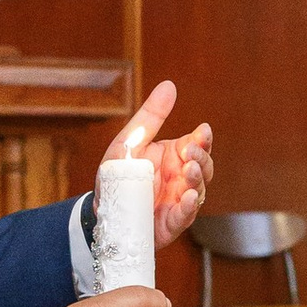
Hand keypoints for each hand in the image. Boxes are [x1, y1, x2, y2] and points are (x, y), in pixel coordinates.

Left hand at [123, 82, 215, 251]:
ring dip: (197, 179)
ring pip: (199, 189)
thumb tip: (169, 85)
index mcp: (173, 156)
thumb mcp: (131, 141)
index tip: (202, 132)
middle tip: (189, 153)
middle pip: (204, 166)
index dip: (203, 139)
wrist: (101, 211)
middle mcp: (180, 177)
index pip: (198, 144)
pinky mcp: (172, 221)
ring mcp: (178, 200)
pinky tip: (189, 197)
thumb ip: (151, 116)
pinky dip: (189, 207)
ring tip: (188, 171)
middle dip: (201, 158)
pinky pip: (186, 215)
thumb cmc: (118, 174)